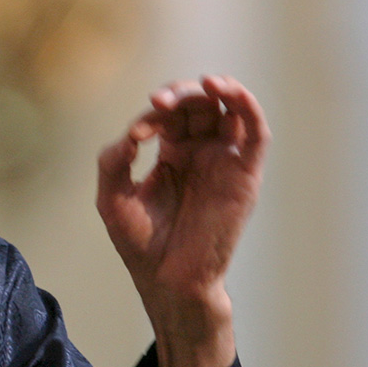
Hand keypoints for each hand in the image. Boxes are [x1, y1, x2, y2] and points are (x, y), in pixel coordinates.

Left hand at [97, 76, 268, 366]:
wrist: (168, 279)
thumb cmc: (141, 244)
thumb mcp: (112, 197)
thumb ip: (112, 161)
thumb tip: (132, 132)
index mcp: (173, 154)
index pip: (169, 114)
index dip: (153, 113)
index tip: (137, 135)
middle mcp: (202, 152)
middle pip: (200, 103)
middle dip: (180, 94)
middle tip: (159, 104)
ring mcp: (225, 161)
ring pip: (230, 108)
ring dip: (217, 89)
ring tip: (200, 86)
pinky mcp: (245, 174)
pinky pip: (255, 131)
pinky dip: (245, 104)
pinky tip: (224, 90)